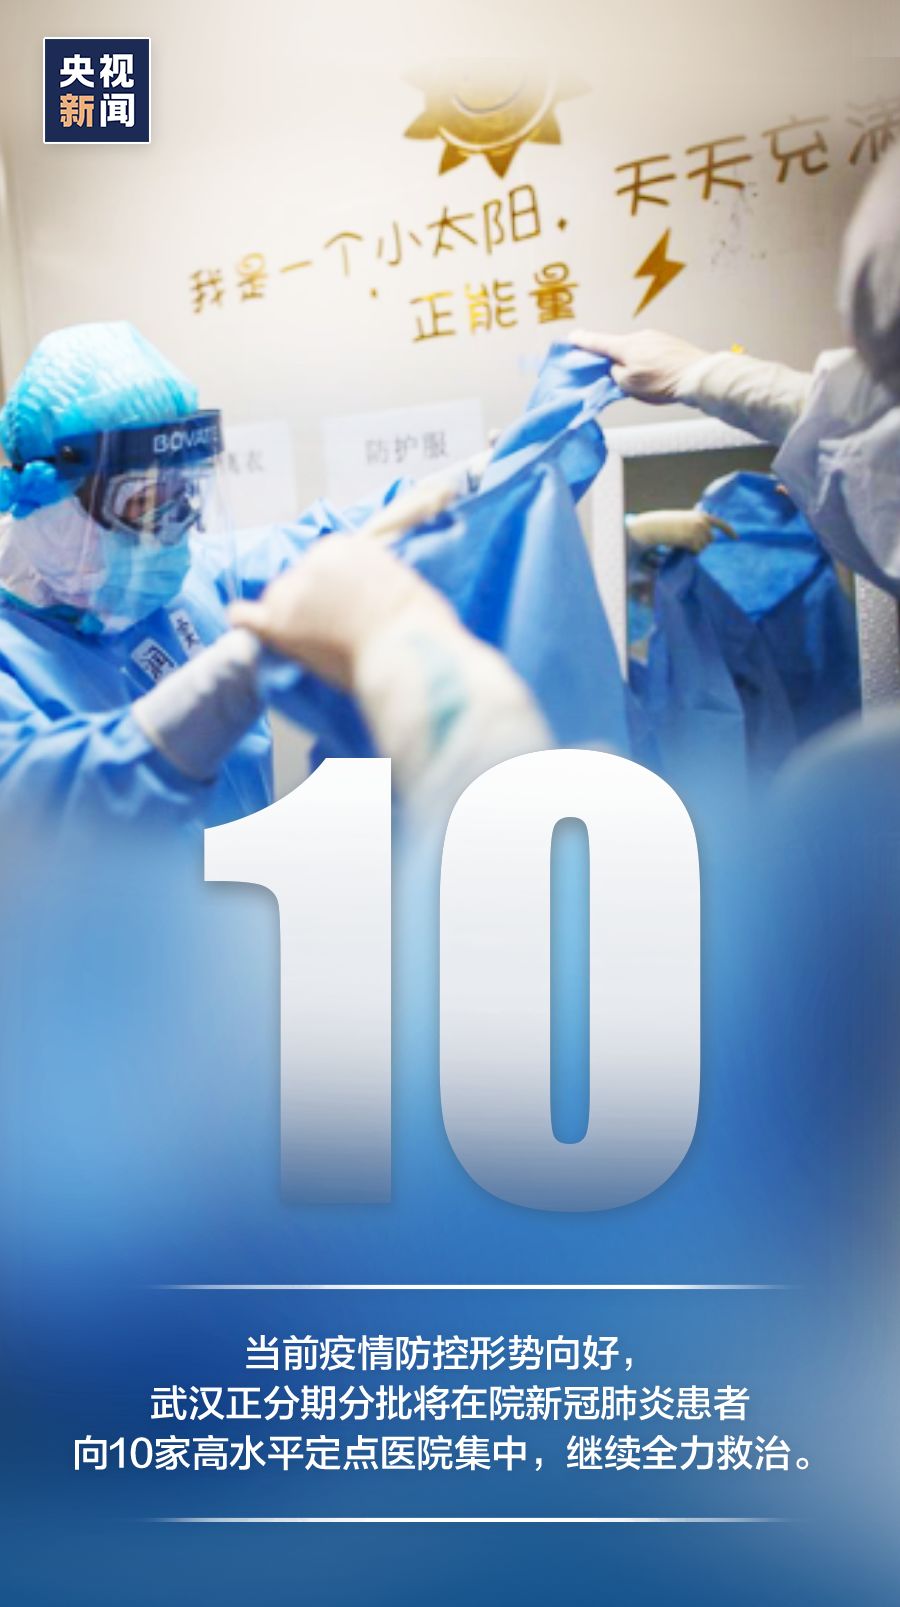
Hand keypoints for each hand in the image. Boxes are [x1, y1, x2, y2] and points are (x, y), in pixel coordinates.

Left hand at [229, 534, 459, 688]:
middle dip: (310, 604)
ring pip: (276, 601)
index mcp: (345, 546)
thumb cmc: (418, 626)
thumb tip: (368, 596)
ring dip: (288, 619)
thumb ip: (372, 581)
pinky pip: (245, 616)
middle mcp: (312, 560)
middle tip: (332, 632)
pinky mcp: (278, 624)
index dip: (333, 590)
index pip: (322, 564)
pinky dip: (247, 623)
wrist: (407, 652)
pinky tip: (252, 630)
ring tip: (313, 645)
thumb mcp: (401, 583)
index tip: (345, 609)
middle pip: (297, 580)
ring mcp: (292, 591)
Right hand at [570, 329, 709, 403]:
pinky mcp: (669, 344)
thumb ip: (616, 375)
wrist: (698, 376)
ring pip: (635, 350)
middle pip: (618, 346)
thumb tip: (616, 369)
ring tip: (642, 381)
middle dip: (612, 358)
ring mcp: (656, 338)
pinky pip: (650, 351)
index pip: (598, 342)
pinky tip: (656, 375)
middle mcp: (639, 337)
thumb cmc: (662, 382)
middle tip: (611, 374)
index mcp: (626, 346)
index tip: (572, 338)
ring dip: (632, 362)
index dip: (584, 342)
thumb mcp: (629, 386)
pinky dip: (646, 362)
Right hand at [626, 510, 735, 552]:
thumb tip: (710, 537)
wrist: (658, 526)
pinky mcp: (692, 540)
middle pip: (710, 540)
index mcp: (703, 516)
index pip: (721, 524)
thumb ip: (699, 525)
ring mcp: (698, 532)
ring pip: (703, 547)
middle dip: (702, 543)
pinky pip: (696, 551)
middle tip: (687, 540)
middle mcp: (703, 523)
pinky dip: (690, 551)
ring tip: (682, 541)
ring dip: (694, 547)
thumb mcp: (687, 520)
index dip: (730, 532)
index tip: (736, 539)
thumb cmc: (670, 524)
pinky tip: (681, 545)